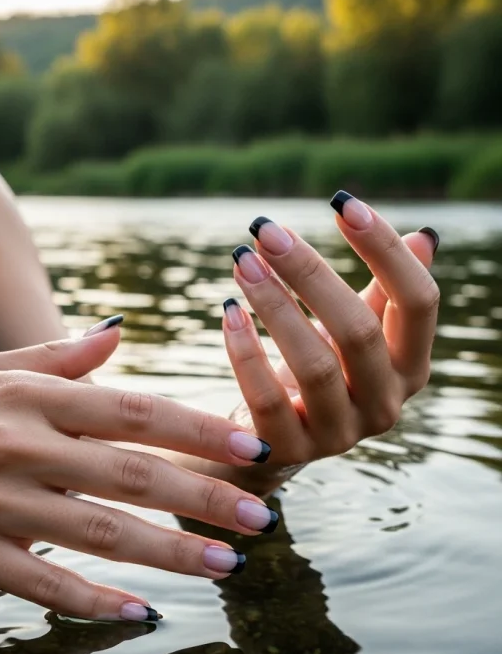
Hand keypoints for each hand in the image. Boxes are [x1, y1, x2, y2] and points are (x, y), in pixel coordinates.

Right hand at [0, 325, 278, 620]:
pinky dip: (93, 602)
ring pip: (97, 533)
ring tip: (228, 564)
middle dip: (202, 497)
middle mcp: (18, 447)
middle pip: (129, 474)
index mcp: (29, 397)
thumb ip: (57, 355)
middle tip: (262, 516)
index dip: (196, 429)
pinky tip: (142, 613)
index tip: (250, 448)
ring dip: (169, 552)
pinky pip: (41, 585)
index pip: (131, 411)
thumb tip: (119, 331)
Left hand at [224, 193, 439, 471]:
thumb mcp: (357, 327)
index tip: (341, 203)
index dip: (385, 251)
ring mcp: (340, 434)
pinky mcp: (290, 450)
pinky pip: (266, 398)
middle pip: (359, 331)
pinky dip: (245, 352)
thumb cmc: (323, 365)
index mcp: (412, 366)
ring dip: (273, 305)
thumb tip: (424, 236)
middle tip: (266, 230)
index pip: (417, 303)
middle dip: (310, 273)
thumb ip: (386, 289)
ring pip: (313, 365)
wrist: (276, 436)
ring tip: (242, 260)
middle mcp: (386, 405)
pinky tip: (228, 311)